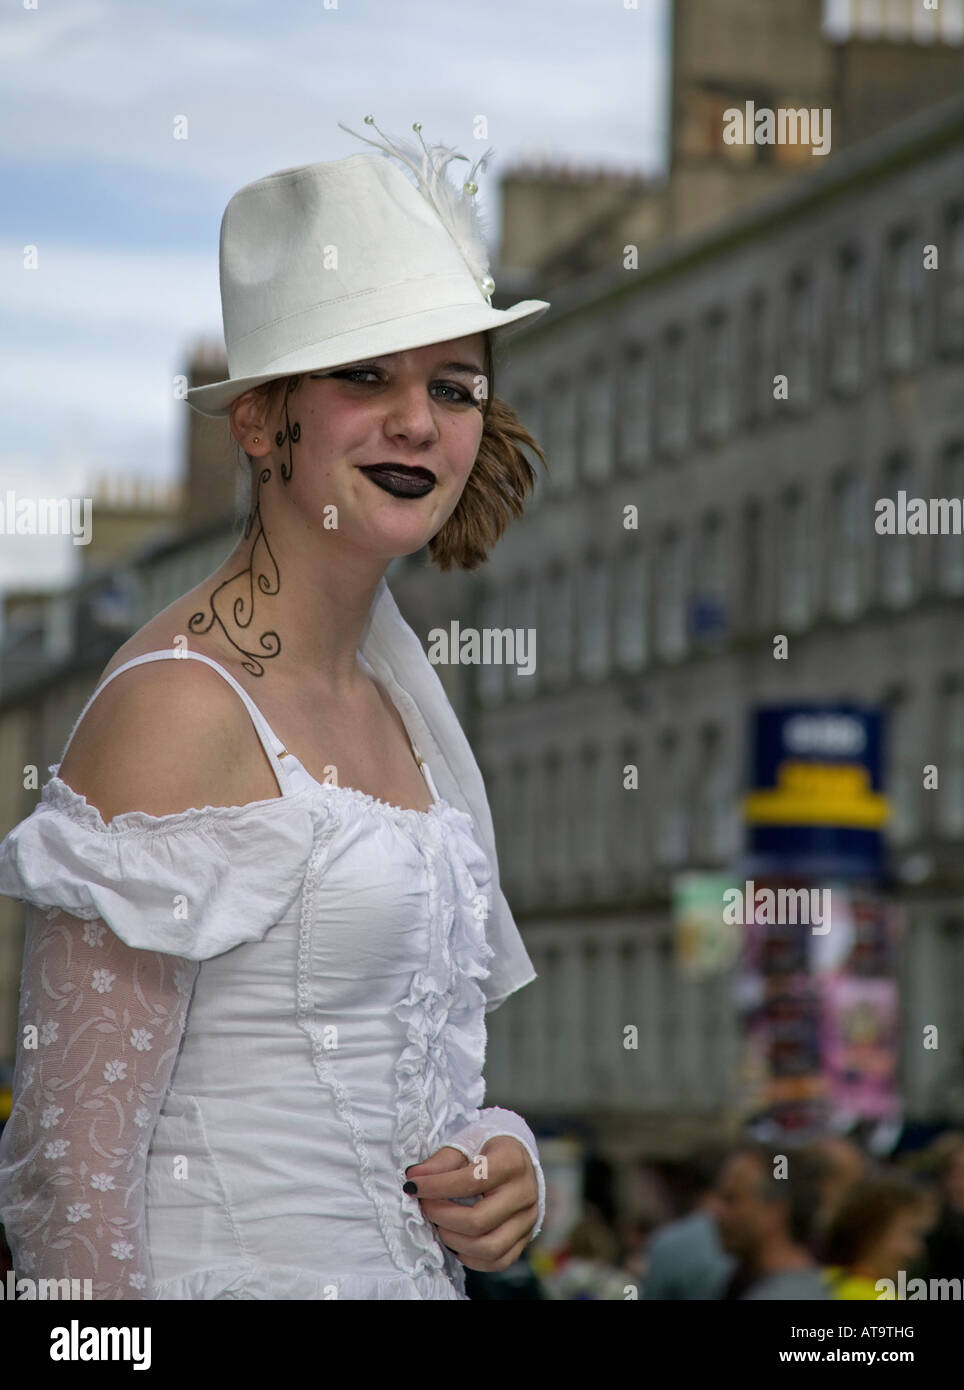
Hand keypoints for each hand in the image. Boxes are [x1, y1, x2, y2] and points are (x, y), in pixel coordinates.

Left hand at [405, 1135, 539, 1272]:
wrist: (519, 1158)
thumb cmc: (489, 1148)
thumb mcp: (467, 1143)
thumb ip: (442, 1160)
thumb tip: (415, 1175)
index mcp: (512, 1162)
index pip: (472, 1181)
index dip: (437, 1187)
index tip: (413, 1186)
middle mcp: (525, 1193)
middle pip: (479, 1221)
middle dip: (442, 1217)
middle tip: (425, 1207)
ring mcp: (528, 1219)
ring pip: (489, 1247)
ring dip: (454, 1240)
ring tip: (439, 1224)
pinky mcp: (526, 1238)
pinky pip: (498, 1261)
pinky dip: (471, 1258)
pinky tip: (456, 1239)